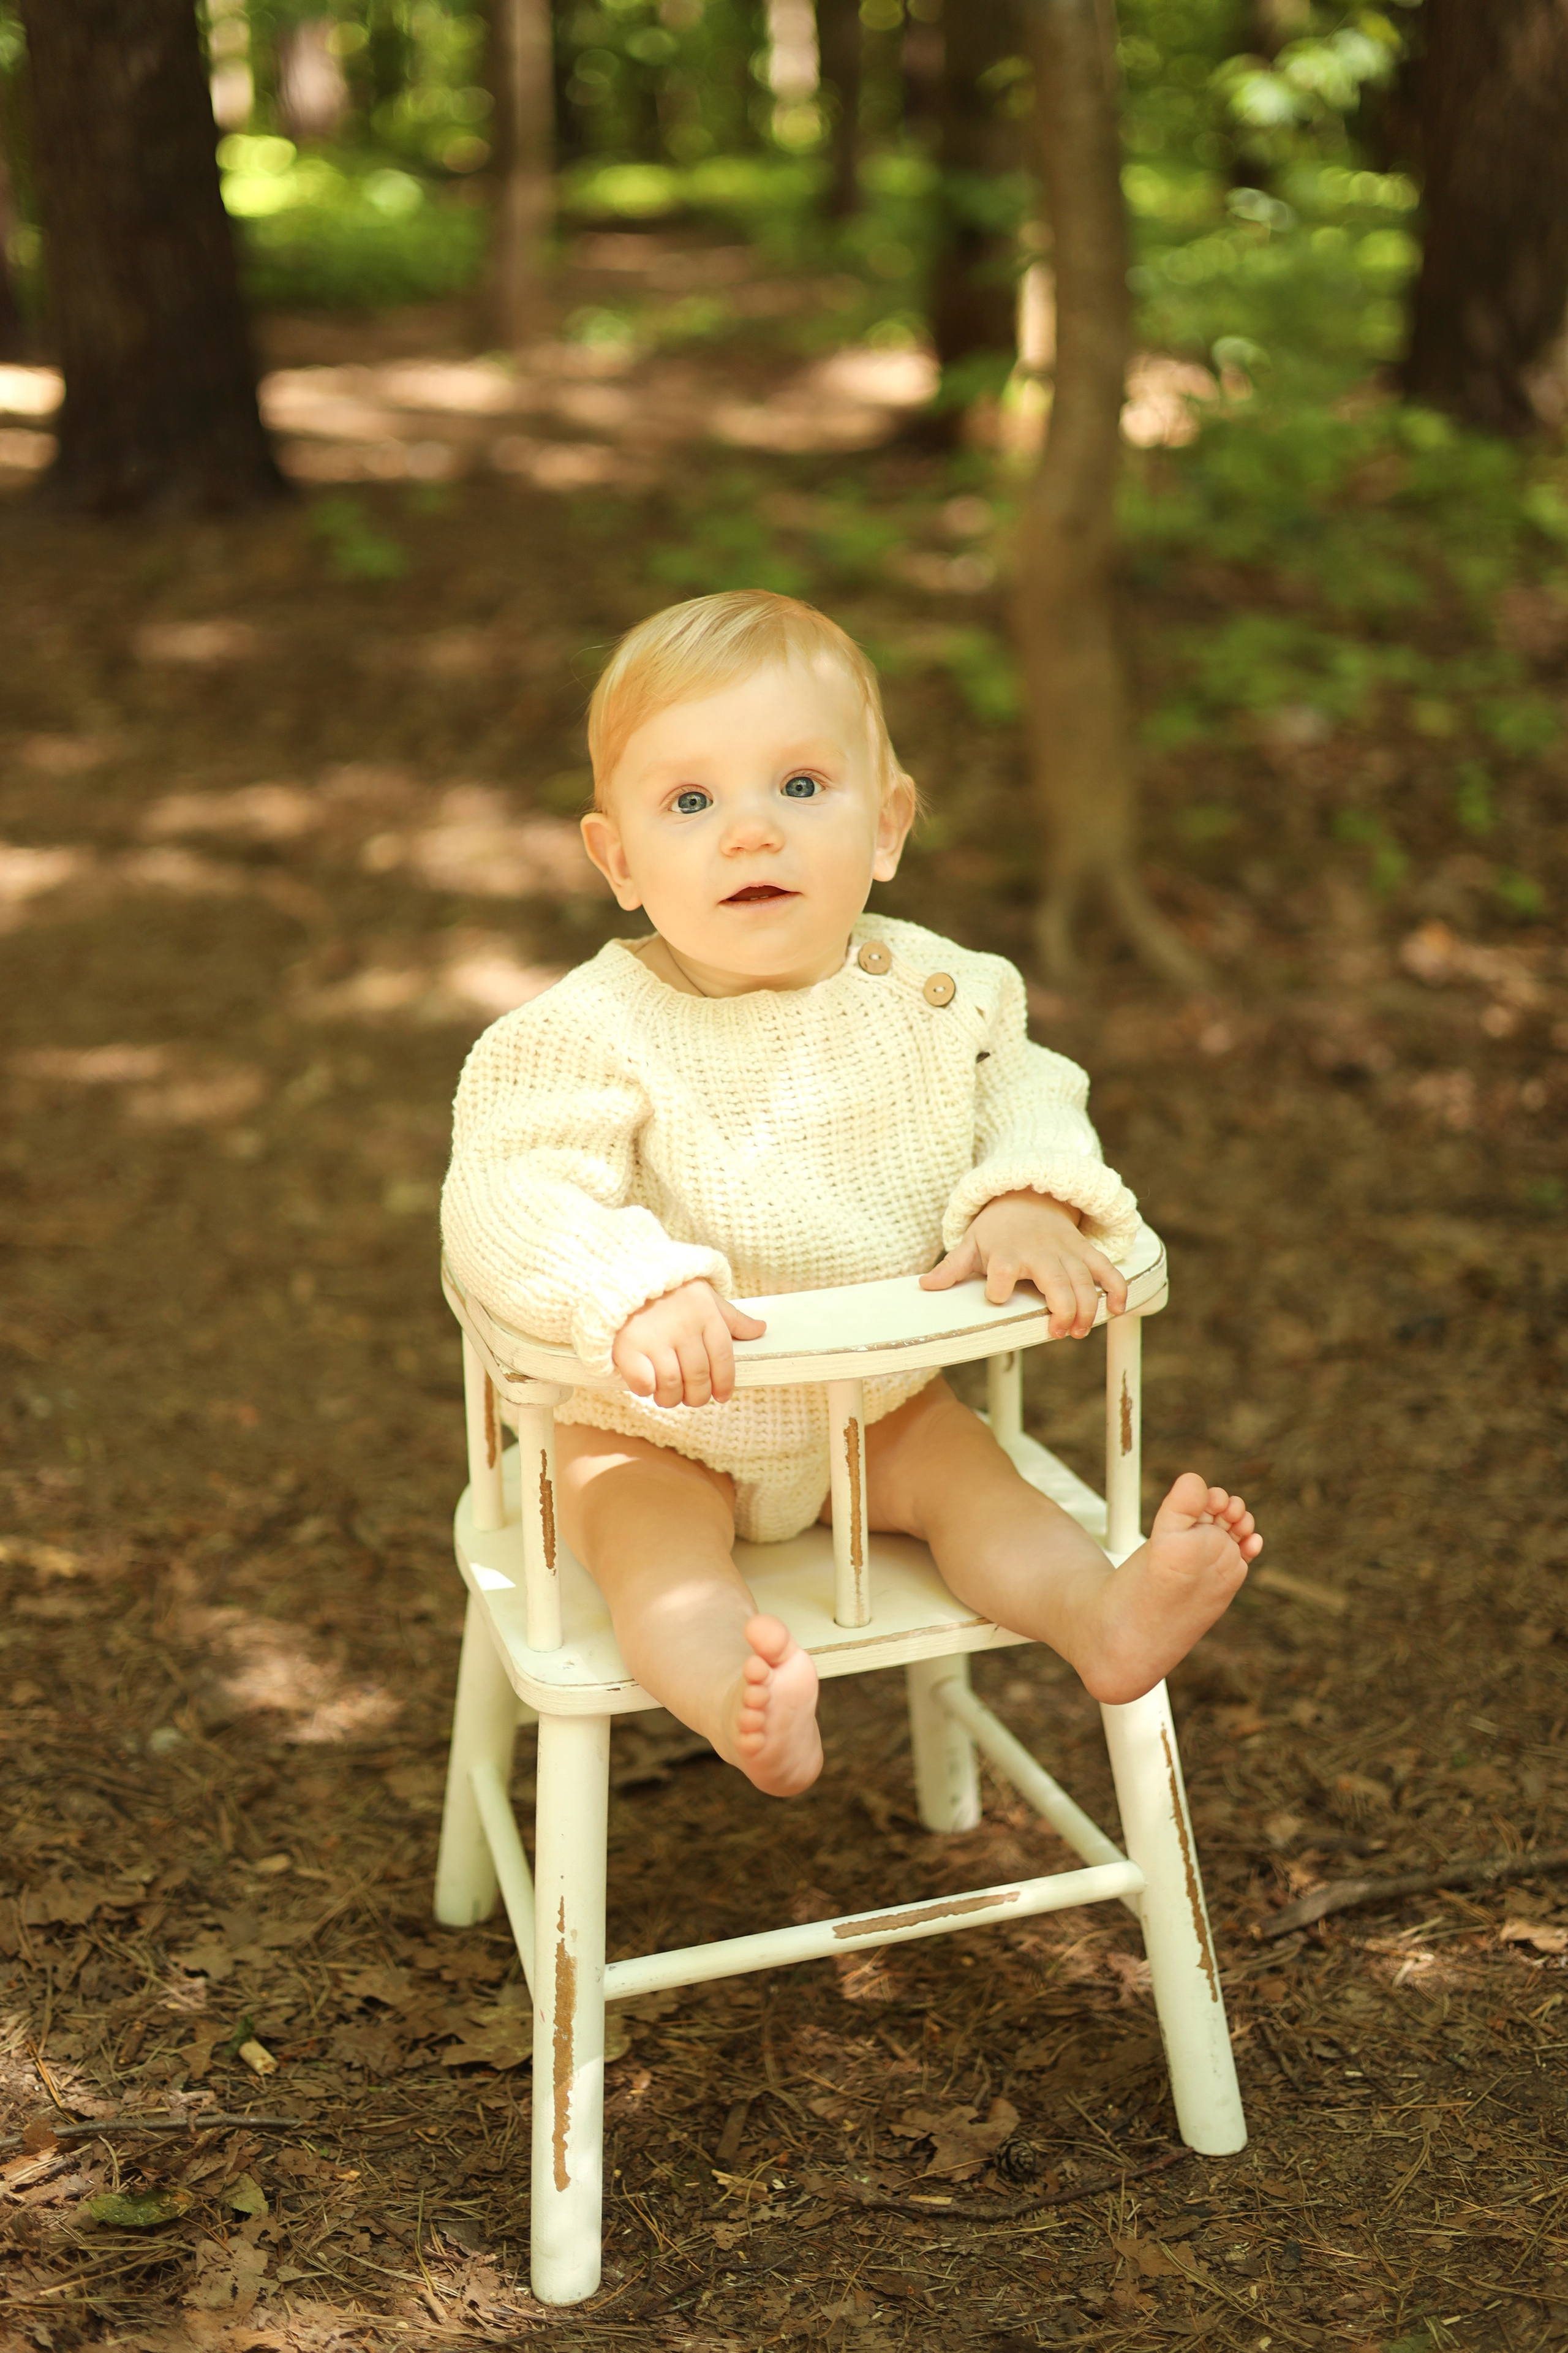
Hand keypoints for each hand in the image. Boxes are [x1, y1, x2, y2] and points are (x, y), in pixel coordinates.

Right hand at [612, 1281, 765, 1406]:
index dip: (724, 1383)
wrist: (621, 1271)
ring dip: (671, 1398)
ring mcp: (655, 1337)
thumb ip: (731, 1317)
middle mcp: (683, 1327)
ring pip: (672, 1384)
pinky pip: (643, 1382)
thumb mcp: (704, 1295)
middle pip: (698, 1376)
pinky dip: (646, 1389)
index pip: (723, 1358)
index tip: (722, 1396)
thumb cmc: (668, 1288)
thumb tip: (760, 1329)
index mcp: (705, 1315)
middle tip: (692, 1398)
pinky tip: (646, 1384)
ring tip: (668, 1396)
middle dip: (698, 1396)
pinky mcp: (628, 1346)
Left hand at [920, 1190, 1126, 1337]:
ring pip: (1084, 1280)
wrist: (1027, 1196)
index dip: (998, 1289)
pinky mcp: (1084, 1252)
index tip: (996, 1298)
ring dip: (1087, 1307)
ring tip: (1079, 1331)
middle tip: (1058, 1333)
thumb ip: (952, 1267)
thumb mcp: (970, 1244)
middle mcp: (1040, 1252)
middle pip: (1055, 1280)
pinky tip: (1117, 1309)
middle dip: (1061, 1308)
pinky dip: (1116, 1287)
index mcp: (1008, 1252)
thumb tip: (925, 1285)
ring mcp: (1065, 1252)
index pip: (1003, 1272)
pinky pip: (1106, 1268)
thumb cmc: (996, 1229)